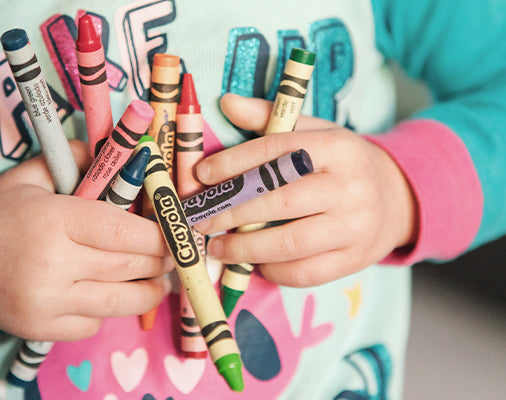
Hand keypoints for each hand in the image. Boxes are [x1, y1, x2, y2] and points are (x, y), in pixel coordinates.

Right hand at [0, 140, 172, 341]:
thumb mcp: (30, 176)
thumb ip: (76, 158)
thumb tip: (122, 152)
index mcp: (53, 219)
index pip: (126, 230)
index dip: (160, 233)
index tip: (176, 231)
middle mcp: (52, 263)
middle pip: (131, 266)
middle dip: (162, 260)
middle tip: (174, 253)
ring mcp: (47, 302)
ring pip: (122, 301)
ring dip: (149, 290)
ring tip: (157, 279)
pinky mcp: (42, 329)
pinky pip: (95, 323)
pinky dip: (108, 310)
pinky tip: (105, 293)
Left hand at [193, 94, 416, 286]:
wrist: (398, 197)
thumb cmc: (342, 163)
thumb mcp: (315, 133)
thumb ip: (270, 119)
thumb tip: (226, 102)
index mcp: (336, 148)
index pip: (277, 151)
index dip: (234, 163)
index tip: (203, 175)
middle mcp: (348, 187)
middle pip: (279, 201)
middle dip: (231, 212)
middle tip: (201, 219)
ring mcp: (355, 227)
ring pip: (290, 243)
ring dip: (245, 248)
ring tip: (217, 247)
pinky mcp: (355, 259)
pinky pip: (306, 272)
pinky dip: (273, 270)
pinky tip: (254, 262)